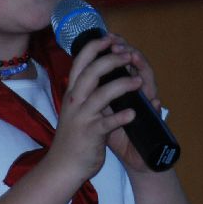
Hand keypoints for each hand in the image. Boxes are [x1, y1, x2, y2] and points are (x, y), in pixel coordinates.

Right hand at [46, 34, 142, 183]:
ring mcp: (83, 117)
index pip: (81, 61)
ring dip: (122, 85)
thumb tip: (102, 72)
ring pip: (102, 94)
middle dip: (112, 60)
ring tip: (139, 82)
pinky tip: (132, 114)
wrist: (64, 165)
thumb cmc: (73, 136)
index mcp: (72, 91)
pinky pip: (107, 123)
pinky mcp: (91, 134)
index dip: (95, 47)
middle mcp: (75, 100)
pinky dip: (121, 117)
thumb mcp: (76, 108)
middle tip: (129, 55)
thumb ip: (86, 90)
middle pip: (92, 71)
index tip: (110, 38)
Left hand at [99, 33, 167, 174]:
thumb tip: (82, 75)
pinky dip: (156, 107)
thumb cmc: (115, 135)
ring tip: (134, 60)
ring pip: (151, 82)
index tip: (107, 36)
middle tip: (119, 44)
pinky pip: (157, 113)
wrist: (132, 160)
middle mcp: (140, 94)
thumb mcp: (100, 111)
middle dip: (129, 52)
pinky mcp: (155, 124)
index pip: (125, 62)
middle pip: (140, 65)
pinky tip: (155, 102)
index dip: (118, 47)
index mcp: (126, 89)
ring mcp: (149, 106)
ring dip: (143, 70)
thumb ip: (96, 94)